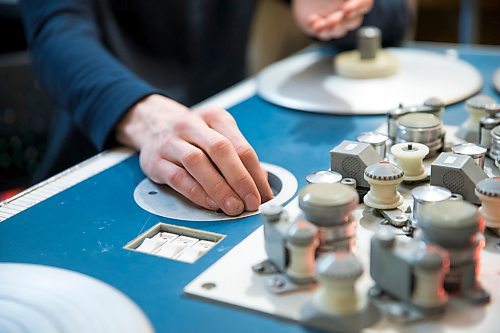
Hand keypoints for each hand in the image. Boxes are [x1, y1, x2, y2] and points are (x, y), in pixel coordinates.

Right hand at [116, 94, 273, 215]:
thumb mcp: (218, 135)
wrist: (152, 125)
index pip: (240, 146)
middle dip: (240, 179)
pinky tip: (210, 203)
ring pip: (197, 163)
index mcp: (214, 118)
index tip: (264, 195)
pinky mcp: (156, 161)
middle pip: (220, 150)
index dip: (256, 174)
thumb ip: (238, 158)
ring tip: (233, 207)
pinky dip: (196, 192)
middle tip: (251, 202)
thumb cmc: (193, 136)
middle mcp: (192, 126)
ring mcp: (171, 142)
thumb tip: (260, 186)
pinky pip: (178, 178)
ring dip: (219, 188)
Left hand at [293, 0, 372, 40]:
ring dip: (329, 28)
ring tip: (318, 24)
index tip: (346, 9)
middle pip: (353, 21)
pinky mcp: (326, 30)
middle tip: (331, 20)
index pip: (365, 4)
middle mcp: (350, 11)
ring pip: (339, 30)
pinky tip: (312, 21)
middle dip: (341, 21)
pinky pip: (325, 34)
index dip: (357, 7)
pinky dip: (318, 29)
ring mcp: (339, 22)